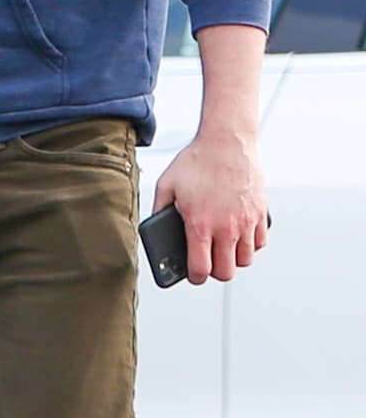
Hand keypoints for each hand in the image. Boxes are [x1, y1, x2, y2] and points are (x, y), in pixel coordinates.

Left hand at [152, 129, 266, 283]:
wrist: (227, 140)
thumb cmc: (197, 161)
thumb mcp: (166, 185)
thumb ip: (159, 211)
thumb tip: (157, 230)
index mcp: (200, 224)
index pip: (201, 270)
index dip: (194, 277)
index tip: (192, 274)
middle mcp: (226, 227)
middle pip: (226, 272)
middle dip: (214, 271)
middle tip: (208, 261)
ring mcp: (246, 221)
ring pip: (245, 261)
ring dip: (233, 259)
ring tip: (223, 248)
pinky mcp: (260, 213)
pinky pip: (260, 243)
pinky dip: (250, 244)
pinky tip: (239, 234)